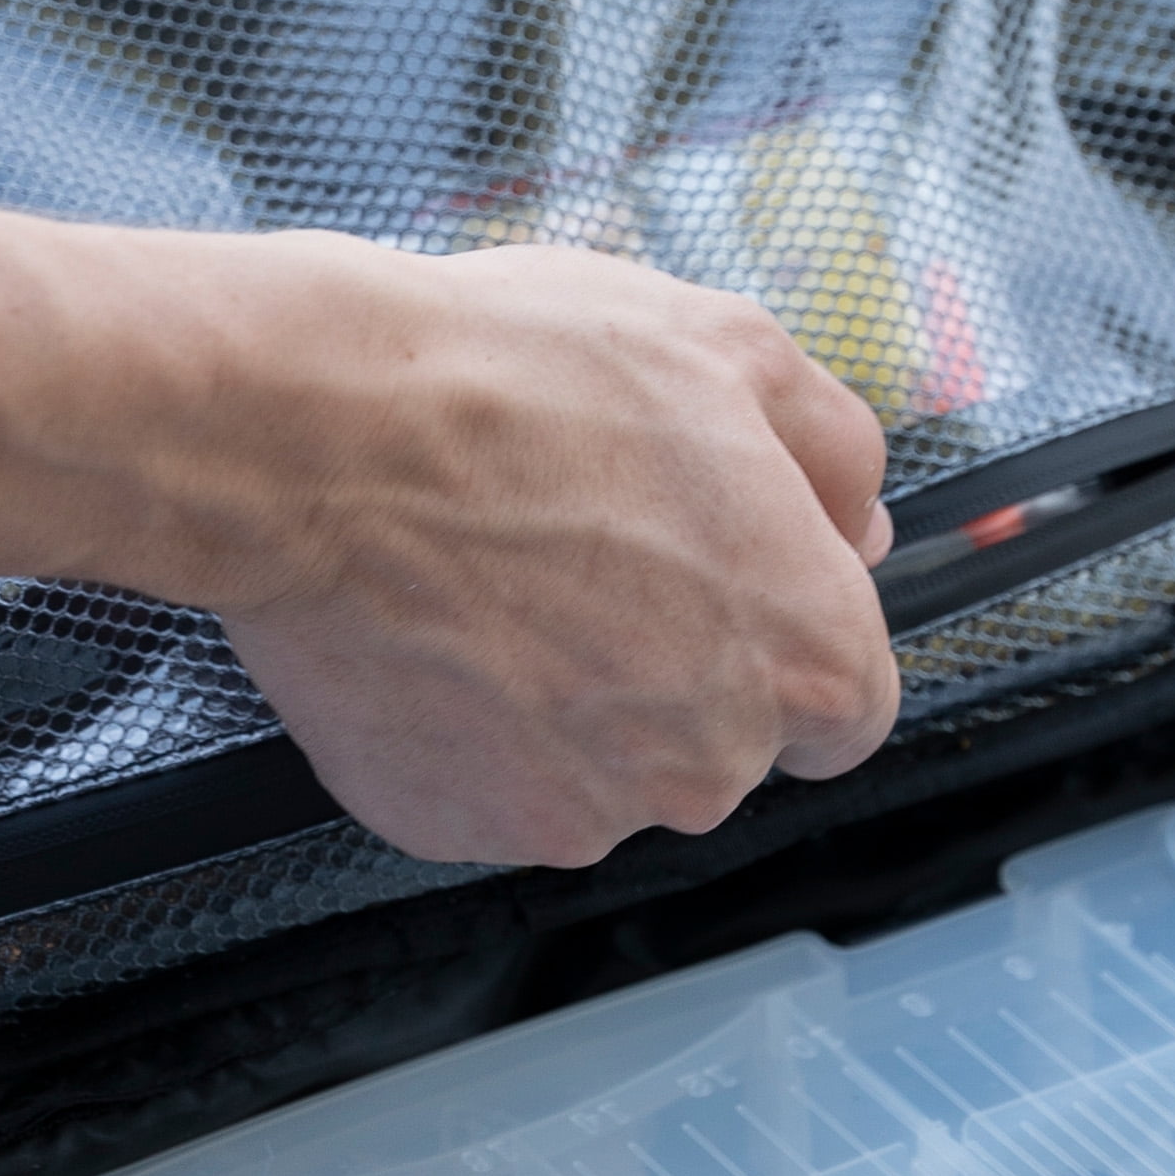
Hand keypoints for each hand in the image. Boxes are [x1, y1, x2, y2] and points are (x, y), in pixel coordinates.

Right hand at [116, 236, 900, 867]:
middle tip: (586, 545)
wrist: (316, 436)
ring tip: (496, 576)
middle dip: (672, 661)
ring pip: (603, 769)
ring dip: (569, 696)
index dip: (789, 637)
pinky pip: (486, 786)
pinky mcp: (455, 827)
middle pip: (721, 742)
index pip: (849, 708)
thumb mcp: (732, 347)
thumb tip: (859, 519)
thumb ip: (834, 451)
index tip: (727, 585)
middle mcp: (708, 764)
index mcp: (804, 657)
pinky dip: (468, 725)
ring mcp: (577, 810)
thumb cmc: (516, 382)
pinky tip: (437, 626)